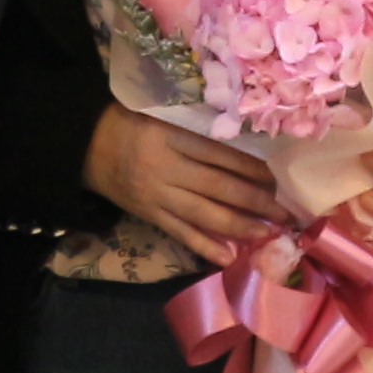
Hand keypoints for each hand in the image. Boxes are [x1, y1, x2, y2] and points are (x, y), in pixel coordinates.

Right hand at [84, 106, 284, 263]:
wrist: (87, 146)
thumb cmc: (130, 123)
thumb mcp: (161, 115)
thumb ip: (196, 129)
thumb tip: (241, 148)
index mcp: (170, 136)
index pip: (219, 154)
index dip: (251, 167)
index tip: (276, 177)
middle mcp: (166, 168)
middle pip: (219, 187)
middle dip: (256, 201)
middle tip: (285, 212)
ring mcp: (158, 196)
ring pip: (204, 215)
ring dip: (240, 227)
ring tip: (268, 234)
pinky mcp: (150, 216)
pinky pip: (182, 234)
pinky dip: (206, 247)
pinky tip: (230, 257)